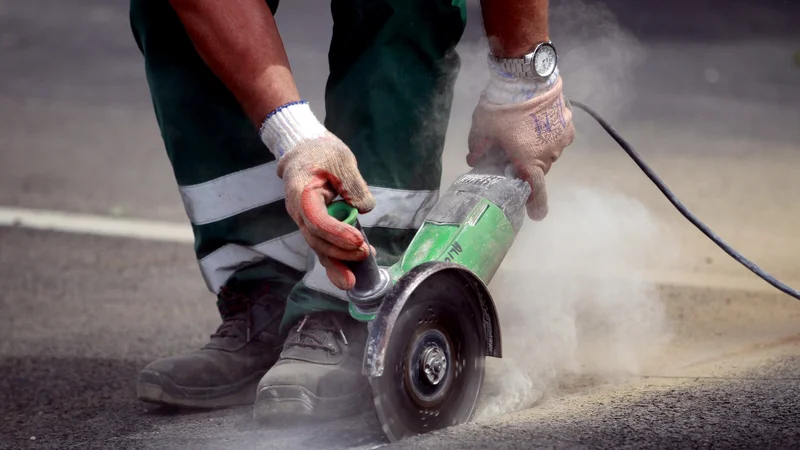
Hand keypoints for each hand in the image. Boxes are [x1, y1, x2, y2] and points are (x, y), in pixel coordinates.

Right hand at [261, 101, 374, 289]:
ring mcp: (304, 220)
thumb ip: (353, 185)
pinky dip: (338, 256)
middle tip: (364, 254)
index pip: (316, 220)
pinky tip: (355, 267)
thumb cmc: (322, 152)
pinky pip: (324, 243)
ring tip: (353, 280)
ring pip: (318, 246)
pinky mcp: (314, 224)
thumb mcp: (342, 161)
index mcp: (301, 193)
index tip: (358, 240)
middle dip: (339, 253)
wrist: (304, 149)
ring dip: (337, 263)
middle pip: (316, 240)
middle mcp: (299, 211)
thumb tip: (363, 208)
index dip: (336, 233)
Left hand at [468, 72, 574, 220]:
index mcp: (528, 161)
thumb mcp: (482, 130)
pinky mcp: (568, 122)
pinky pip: (558, 136)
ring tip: (524, 133)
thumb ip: (478, 149)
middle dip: (528, 167)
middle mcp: (548, 155)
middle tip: (514, 154)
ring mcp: (561, 139)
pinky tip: (537, 123)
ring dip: (538, 149)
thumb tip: (474, 160)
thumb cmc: (501, 107)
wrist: (526, 76)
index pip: (536, 191)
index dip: (537, 205)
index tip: (536, 214)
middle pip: (539, 169)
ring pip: (549, 152)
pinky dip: (548, 134)